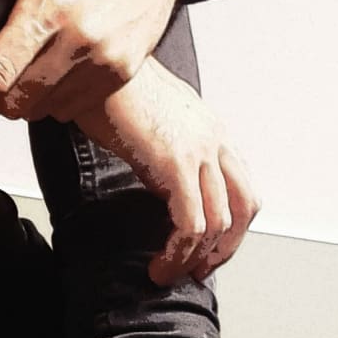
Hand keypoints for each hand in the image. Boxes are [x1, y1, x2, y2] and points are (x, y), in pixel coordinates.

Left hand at [0, 0, 192, 123]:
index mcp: (49, 8)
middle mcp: (79, 40)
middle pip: (17, 101)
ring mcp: (105, 60)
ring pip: (44, 109)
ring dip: (24, 101)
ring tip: (21, 72)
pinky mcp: (123, 71)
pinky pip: (74, 107)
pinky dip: (54, 100)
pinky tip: (51, 73)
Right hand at [75, 57, 261, 284]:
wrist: (93, 66)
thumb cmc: (107, 88)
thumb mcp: (148, 119)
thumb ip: (163, 147)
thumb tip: (157, 180)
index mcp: (209, 129)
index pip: (240, 186)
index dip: (229, 225)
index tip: (203, 248)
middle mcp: (213, 139)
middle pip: (244, 207)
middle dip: (224, 248)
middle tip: (196, 269)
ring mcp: (198, 151)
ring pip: (219, 223)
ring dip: (195, 258)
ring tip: (169, 272)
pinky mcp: (174, 163)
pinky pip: (191, 223)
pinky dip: (178, 252)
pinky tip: (159, 263)